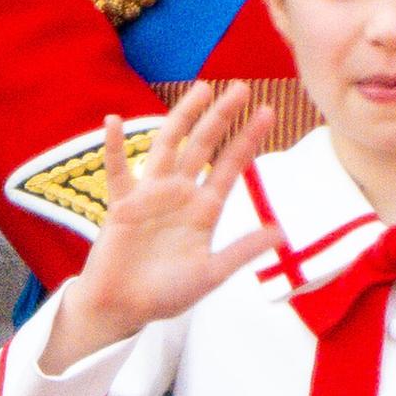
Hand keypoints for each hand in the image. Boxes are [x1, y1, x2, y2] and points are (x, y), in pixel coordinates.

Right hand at [46, 83, 281, 371]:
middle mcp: (179, 194)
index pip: (230, 166)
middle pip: (203, 146)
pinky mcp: (120, 203)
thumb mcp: (212, 273)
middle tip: (241, 87)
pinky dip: (113, 147)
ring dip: (182, 117)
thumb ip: (243, 250)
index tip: (267, 112)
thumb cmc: (167, 294)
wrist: (124, 307)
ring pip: (168, 145)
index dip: (248, 139)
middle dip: (222, 117)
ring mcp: (150, 194)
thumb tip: (282, 232)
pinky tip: (113, 121)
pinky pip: (116, 170)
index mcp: (204, 209)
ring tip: (200, 90)